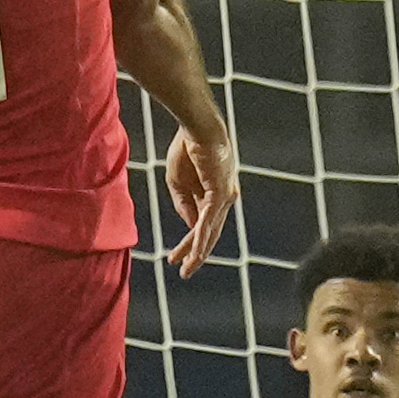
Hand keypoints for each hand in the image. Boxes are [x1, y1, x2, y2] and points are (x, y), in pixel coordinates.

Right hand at [163, 121, 238, 279]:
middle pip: (208, 233)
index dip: (188, 242)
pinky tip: (194, 252)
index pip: (201, 225)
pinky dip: (200, 237)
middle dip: (195, 253)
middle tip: (184, 271)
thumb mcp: (178, 183)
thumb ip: (184, 205)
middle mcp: (224, 198)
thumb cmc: (187, 148)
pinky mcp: (221, 193)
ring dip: (198, 251)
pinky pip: (208, 221)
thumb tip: (190, 227)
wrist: (196, 126)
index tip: (174, 258)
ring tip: (187, 269)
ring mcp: (224, 197)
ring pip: (209, 231)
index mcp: (214, 194)